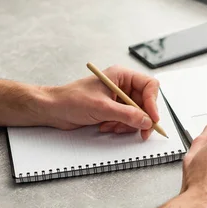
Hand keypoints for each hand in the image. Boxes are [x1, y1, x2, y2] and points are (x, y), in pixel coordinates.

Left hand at [42, 65, 159, 139]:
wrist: (53, 110)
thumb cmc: (71, 100)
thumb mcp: (102, 107)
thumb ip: (127, 115)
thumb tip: (147, 121)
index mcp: (122, 76)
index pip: (149, 86)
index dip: (153, 102)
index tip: (152, 118)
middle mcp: (123, 86)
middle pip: (146, 103)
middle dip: (141, 118)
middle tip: (142, 132)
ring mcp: (119, 98)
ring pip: (138, 114)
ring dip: (128, 124)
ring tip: (112, 126)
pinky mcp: (114, 110)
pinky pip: (128, 121)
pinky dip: (120, 127)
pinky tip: (106, 126)